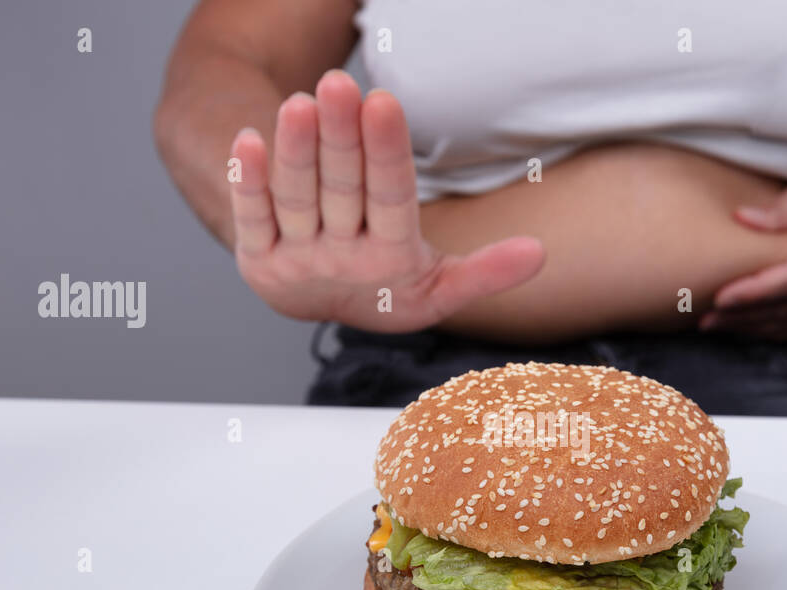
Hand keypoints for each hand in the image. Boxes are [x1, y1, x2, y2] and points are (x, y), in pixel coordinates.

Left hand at [230, 70, 544, 331]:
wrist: (323, 308)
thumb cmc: (390, 285)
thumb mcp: (440, 287)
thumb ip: (486, 273)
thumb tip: (539, 253)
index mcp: (392, 263)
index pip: (391, 201)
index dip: (386, 155)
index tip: (383, 104)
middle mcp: (343, 262)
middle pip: (342, 192)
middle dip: (340, 140)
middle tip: (339, 85)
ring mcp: (297, 261)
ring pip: (296, 200)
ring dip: (295, 152)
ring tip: (301, 101)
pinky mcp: (258, 259)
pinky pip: (252, 217)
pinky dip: (248, 181)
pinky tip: (247, 140)